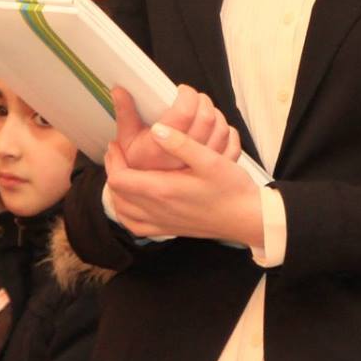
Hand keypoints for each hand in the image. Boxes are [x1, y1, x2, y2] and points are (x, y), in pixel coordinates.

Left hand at [105, 124, 265, 250]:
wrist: (247, 218)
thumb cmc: (231, 188)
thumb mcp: (210, 159)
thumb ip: (181, 143)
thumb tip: (156, 129)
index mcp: (163, 190)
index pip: (120, 179)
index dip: (114, 160)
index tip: (116, 144)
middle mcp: (158, 210)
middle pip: (118, 194)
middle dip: (113, 171)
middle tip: (118, 153)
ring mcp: (163, 223)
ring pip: (124, 211)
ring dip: (118, 192)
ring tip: (123, 172)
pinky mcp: (169, 230)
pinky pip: (137, 226)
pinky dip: (128, 213)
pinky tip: (134, 202)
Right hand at [112, 85, 241, 172]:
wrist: (170, 202)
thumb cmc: (145, 170)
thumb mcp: (130, 145)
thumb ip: (126, 117)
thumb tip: (119, 91)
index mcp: (160, 151)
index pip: (184, 113)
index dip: (186, 96)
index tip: (182, 92)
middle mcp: (184, 161)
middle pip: (206, 117)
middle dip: (201, 101)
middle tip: (193, 99)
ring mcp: (203, 168)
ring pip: (221, 128)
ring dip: (215, 114)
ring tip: (203, 112)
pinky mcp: (218, 172)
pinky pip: (232, 143)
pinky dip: (227, 131)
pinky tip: (216, 129)